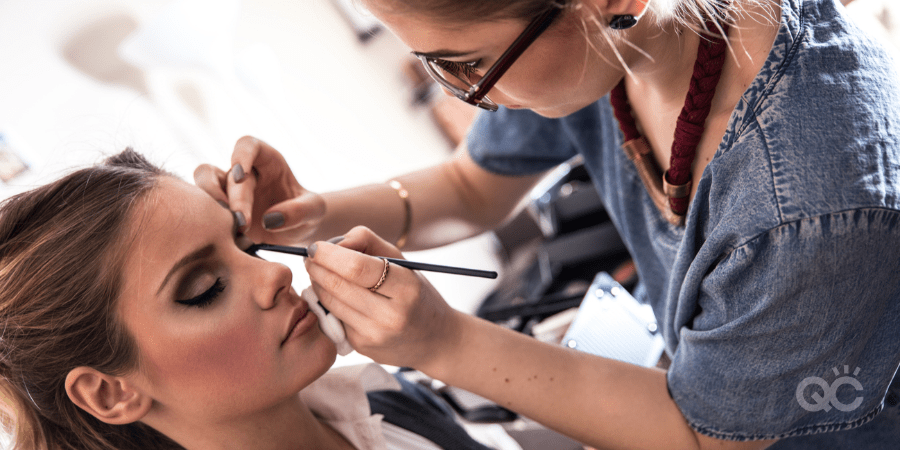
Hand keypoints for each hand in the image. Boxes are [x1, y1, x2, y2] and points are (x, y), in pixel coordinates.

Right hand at [193, 136, 325, 244]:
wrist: (298, 232)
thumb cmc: (307, 213)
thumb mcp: (314, 211)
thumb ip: (299, 211)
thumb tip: (270, 219)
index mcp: (268, 161)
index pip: (248, 145)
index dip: (241, 155)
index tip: (240, 176)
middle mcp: (245, 173)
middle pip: (228, 175)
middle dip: (234, 199)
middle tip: (243, 223)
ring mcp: (229, 191)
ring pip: (204, 183)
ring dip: (211, 203)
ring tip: (228, 228)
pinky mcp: (221, 210)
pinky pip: (204, 209)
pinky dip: (211, 222)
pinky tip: (226, 240)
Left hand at [303, 226, 461, 368]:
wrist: (436, 340)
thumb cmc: (415, 293)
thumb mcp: (403, 262)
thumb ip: (368, 241)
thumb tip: (331, 244)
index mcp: (406, 288)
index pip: (356, 268)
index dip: (329, 254)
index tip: (316, 247)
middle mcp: (391, 315)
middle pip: (337, 285)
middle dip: (316, 267)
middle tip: (310, 258)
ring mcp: (374, 335)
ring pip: (330, 302)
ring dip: (317, 283)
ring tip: (318, 272)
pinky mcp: (362, 347)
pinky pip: (334, 318)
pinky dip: (327, 302)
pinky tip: (333, 294)